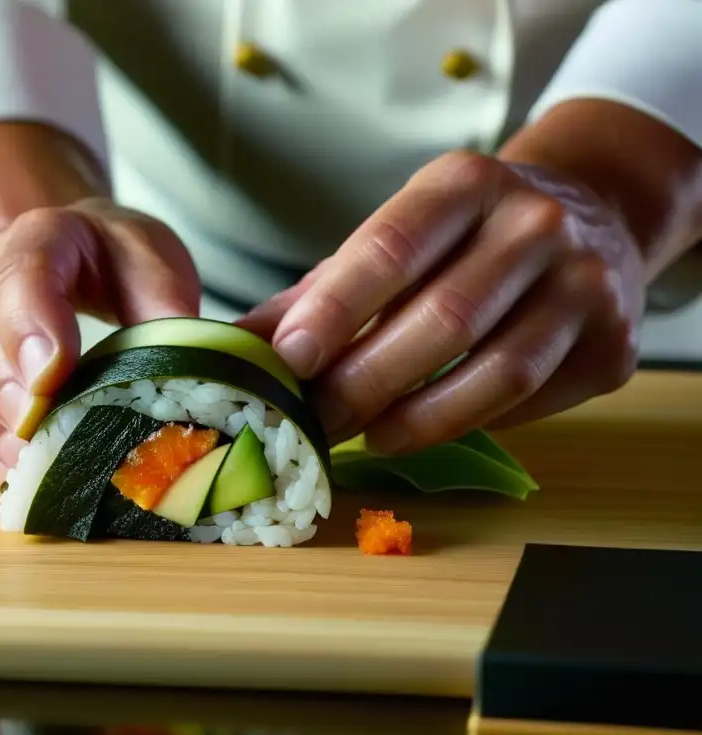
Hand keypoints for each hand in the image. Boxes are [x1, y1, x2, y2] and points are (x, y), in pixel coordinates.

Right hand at [0, 199, 200, 484]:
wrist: (57, 258)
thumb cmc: (111, 271)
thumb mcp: (153, 269)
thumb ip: (168, 305)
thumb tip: (187, 361)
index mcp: (43, 234)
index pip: (25, 266)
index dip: (31, 320)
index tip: (50, 376)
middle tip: (34, 444)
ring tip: (14, 469)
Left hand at [240, 151, 644, 453]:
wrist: (591, 219)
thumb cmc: (467, 237)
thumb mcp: (398, 236)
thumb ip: (320, 290)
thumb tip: (235, 345)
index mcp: (467, 184)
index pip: (392, 247)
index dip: (336, 310)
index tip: (287, 360)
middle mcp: (536, 226)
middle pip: (443, 320)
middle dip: (366, 382)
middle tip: (314, 421)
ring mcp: (586, 286)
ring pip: (497, 373)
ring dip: (417, 418)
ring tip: (366, 437)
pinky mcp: (614, 347)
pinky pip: (530, 403)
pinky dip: (468, 423)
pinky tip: (425, 427)